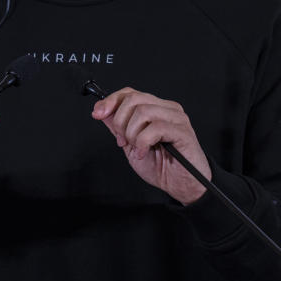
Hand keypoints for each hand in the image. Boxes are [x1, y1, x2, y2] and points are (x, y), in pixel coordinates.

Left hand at [91, 87, 209, 204]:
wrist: (181, 186)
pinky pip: (155, 128)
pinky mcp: (183, 131)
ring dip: (132, 133)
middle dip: (120, 121)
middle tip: (123, 141)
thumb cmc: (161, 167)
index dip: (111, 101)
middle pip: (134, 99)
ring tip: (137, 148)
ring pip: (143, 112)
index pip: (130, 93)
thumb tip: (102, 111)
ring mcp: (176, 118)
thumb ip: (118, 127)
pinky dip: (143, 142)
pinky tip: (144, 152)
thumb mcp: (131, 145)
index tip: (97, 113)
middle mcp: (167, 109)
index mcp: (156, 108)